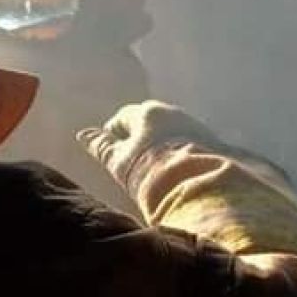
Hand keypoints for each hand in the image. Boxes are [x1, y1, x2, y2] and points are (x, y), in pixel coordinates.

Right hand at [77, 101, 219, 192]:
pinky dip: (180, 154)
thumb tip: (83, 135)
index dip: (114, 135)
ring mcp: (194, 125)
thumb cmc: (150, 172)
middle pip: (150, 123)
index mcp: (147, 112)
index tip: (113, 153)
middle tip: (134, 165)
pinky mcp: (213, 142)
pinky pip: (189, 144)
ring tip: (157, 172)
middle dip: (141, 139)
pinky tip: (178, 174)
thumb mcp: (119, 162)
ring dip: (162, 147)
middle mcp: (173, 111)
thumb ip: (102, 147)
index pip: (123, 118)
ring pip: (171, 133)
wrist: (197, 185)